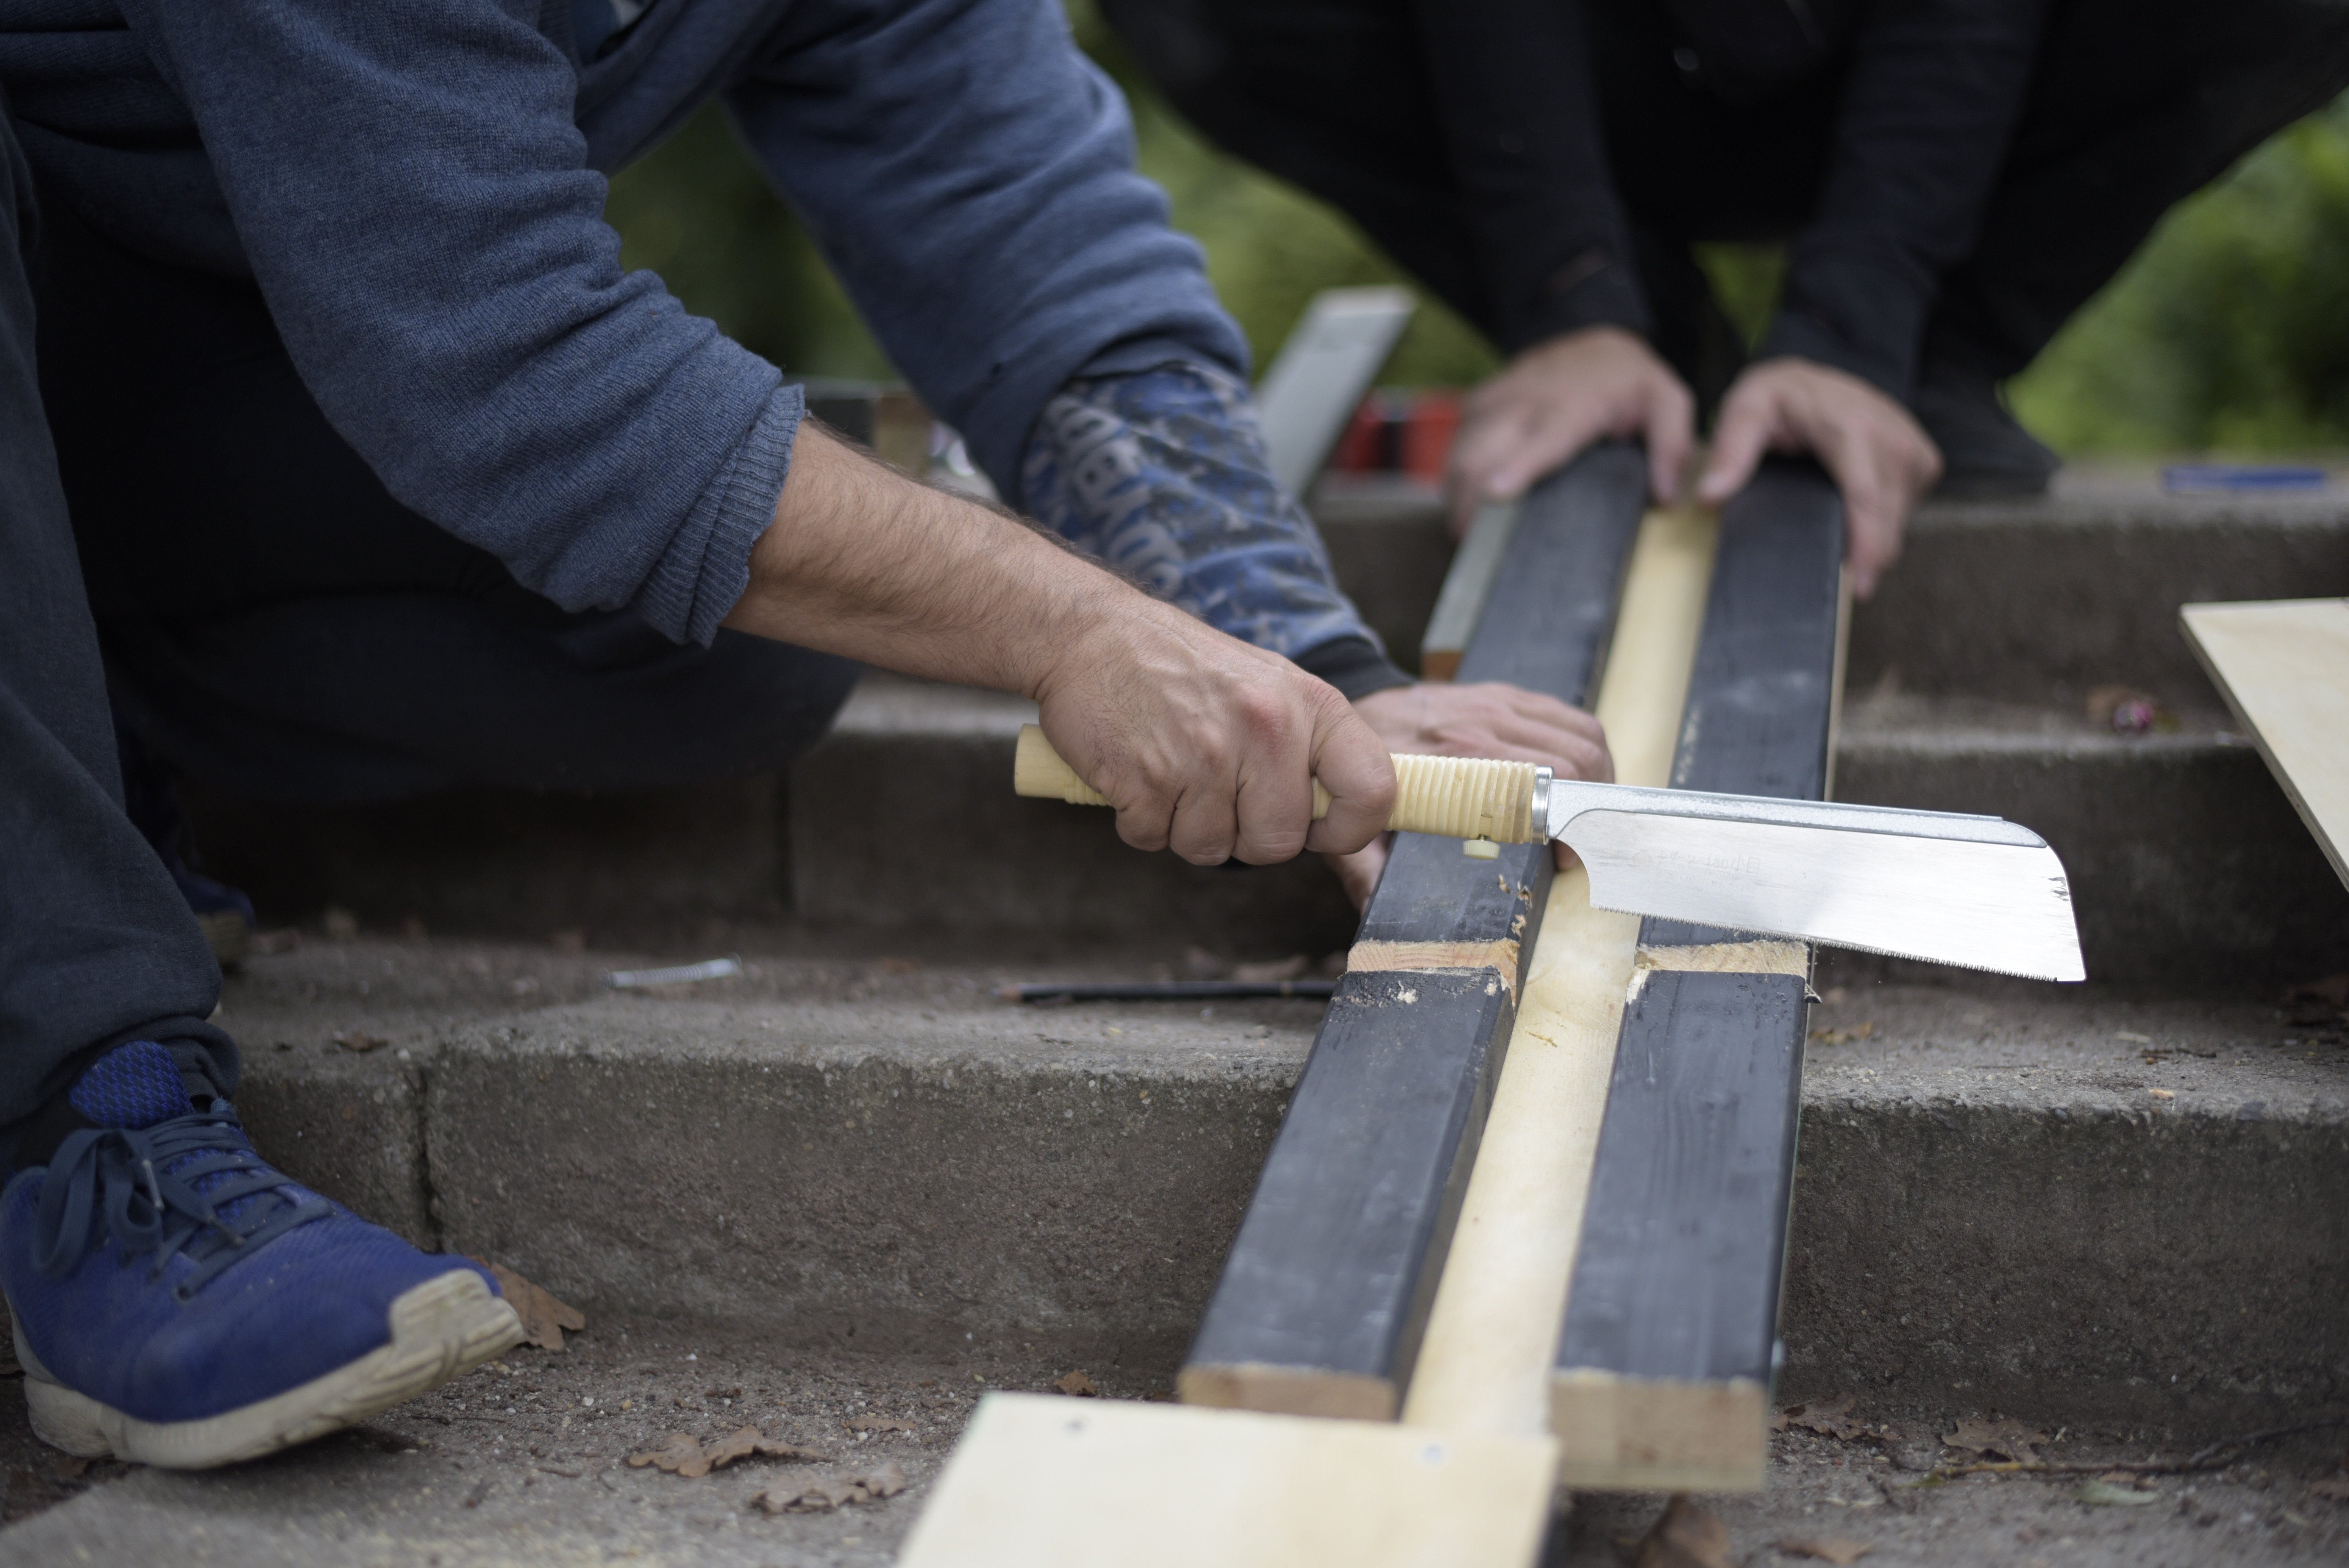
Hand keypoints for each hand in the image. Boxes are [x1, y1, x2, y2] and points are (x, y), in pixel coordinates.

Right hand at [1032, 611, 1395, 865]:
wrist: (1091, 634)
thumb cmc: (1182, 666)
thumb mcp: (1268, 685)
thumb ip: (1306, 747)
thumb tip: (1335, 813)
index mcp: (1308, 705)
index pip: (1373, 790)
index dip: (1352, 829)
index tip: (1320, 830)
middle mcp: (1265, 730)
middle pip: (1279, 843)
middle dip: (1246, 835)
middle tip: (1217, 793)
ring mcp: (1204, 757)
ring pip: (1212, 850)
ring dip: (1186, 827)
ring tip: (1173, 771)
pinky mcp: (1145, 780)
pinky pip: (1153, 840)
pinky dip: (1141, 821)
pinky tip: (1139, 774)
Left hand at [1322, 681, 1613, 908]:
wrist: (1357, 700)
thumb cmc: (1361, 761)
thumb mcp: (1355, 817)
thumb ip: (1364, 866)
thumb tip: (1373, 908)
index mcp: (1454, 759)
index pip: (1538, 786)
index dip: (1565, 828)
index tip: (1565, 859)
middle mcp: (1483, 725)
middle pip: (1575, 760)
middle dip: (1592, 809)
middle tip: (1581, 843)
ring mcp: (1498, 703)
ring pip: (1582, 734)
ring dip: (1599, 776)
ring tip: (1586, 812)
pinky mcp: (1505, 693)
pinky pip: (1568, 715)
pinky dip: (1585, 746)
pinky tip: (1577, 775)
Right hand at [1445, 327, 1693, 537]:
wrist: (1594, 340)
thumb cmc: (1629, 380)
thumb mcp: (1667, 401)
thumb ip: (1671, 446)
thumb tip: (1664, 497)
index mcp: (1577, 404)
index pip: (1544, 437)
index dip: (1518, 465)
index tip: (1496, 493)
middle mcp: (1530, 399)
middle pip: (1483, 447)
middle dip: (1469, 498)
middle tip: (1474, 543)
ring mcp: (1499, 398)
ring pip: (1461, 446)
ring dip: (1457, 491)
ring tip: (1465, 531)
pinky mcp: (1480, 401)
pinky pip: (1457, 439)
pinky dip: (1455, 472)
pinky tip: (1464, 499)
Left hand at [1696, 357, 1941, 599]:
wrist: (1813, 378)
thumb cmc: (1779, 395)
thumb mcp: (1744, 411)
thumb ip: (1729, 453)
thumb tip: (1709, 496)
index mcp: (1853, 428)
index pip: (1867, 497)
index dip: (1867, 544)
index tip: (1860, 585)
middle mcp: (1892, 436)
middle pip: (1888, 516)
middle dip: (1871, 557)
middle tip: (1848, 587)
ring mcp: (1912, 447)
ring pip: (1902, 516)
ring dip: (1877, 540)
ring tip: (1846, 551)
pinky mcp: (1922, 459)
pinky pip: (1907, 506)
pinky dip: (1885, 521)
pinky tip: (1858, 519)